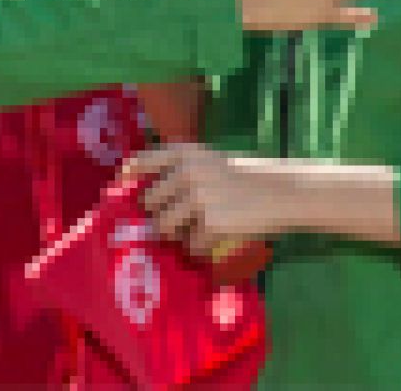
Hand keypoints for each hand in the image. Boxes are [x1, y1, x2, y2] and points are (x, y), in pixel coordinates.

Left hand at [124, 143, 282, 258]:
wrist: (281, 192)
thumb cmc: (243, 178)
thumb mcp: (208, 161)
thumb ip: (179, 171)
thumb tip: (143, 199)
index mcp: (184, 153)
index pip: (142, 162)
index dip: (127, 176)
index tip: (119, 188)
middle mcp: (186, 172)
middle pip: (149, 203)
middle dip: (160, 215)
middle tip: (181, 218)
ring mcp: (197, 198)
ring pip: (163, 227)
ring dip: (176, 234)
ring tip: (198, 228)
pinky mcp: (210, 224)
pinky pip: (189, 245)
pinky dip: (200, 247)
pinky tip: (218, 236)